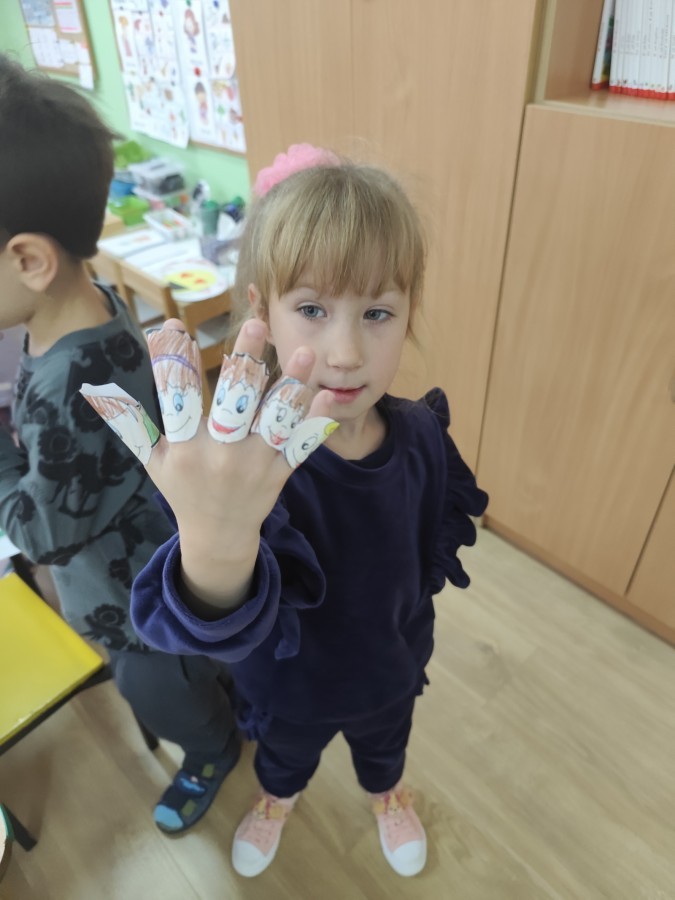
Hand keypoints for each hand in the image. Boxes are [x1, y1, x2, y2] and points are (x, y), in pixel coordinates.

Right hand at [81, 318, 335, 607]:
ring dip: (292, 384)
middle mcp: (220, 455)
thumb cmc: (182, 489)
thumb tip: (96, 387)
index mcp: (184, 449)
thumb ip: (132, 422)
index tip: (172, 326)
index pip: (176, 399)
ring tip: (305, 351)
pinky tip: (331, 395)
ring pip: (275, 419)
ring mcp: (254, 464)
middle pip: (234, 402)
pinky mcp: (280, 471)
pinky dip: (317, 422)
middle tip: (257, 324)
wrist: (219, 535)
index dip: (173, 363)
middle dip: (246, 362)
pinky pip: (302, 444)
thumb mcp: (152, 460)